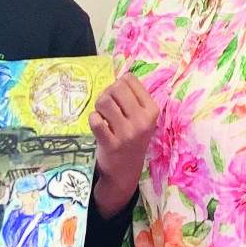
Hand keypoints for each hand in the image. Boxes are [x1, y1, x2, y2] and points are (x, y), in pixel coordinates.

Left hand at [90, 74, 156, 217]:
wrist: (126, 171)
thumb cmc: (132, 139)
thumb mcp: (141, 118)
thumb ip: (133, 97)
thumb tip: (119, 75)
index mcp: (152, 110)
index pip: (129, 80)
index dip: (119, 85)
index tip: (119, 99)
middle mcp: (142, 121)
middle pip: (116, 88)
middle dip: (107, 94)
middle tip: (107, 107)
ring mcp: (127, 133)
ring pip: (104, 101)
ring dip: (98, 106)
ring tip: (103, 116)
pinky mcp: (111, 143)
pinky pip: (95, 120)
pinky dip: (93, 119)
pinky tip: (98, 126)